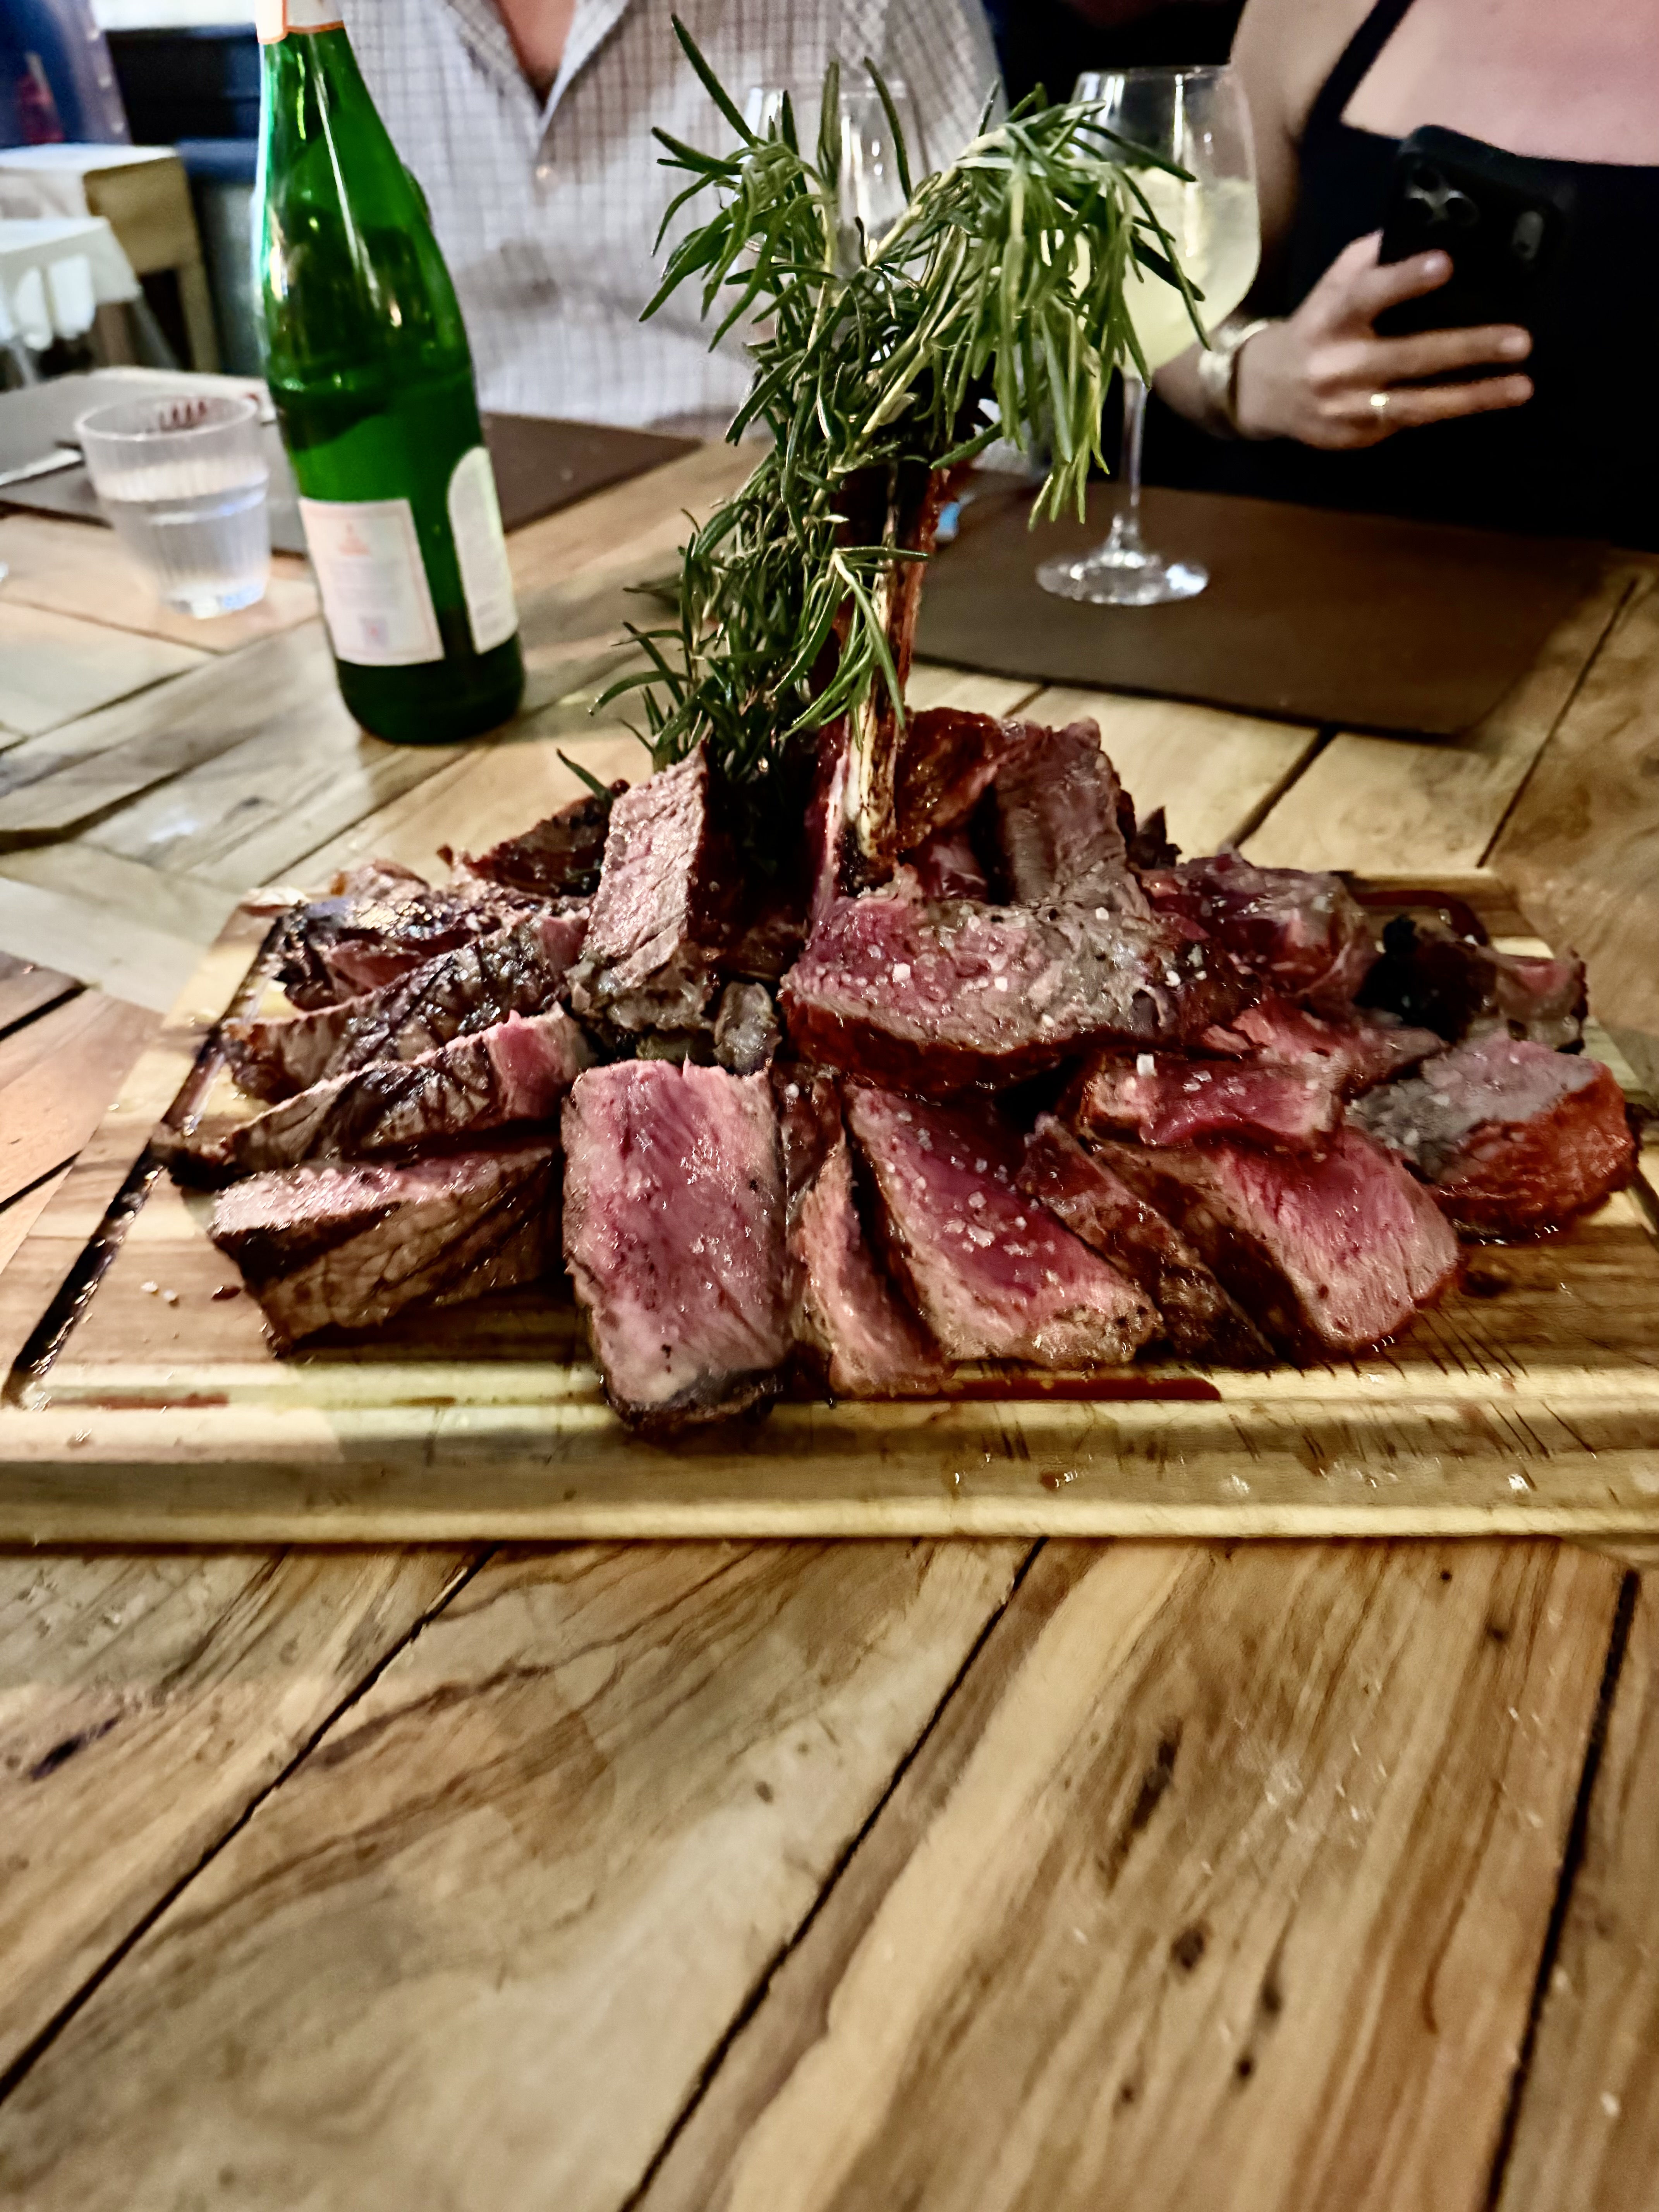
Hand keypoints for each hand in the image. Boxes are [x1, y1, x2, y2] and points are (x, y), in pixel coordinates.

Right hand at [1232, 231, 1533, 447]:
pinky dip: (1453, 409)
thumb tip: (1428, 228)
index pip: (1367, 295)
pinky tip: (1491, 397)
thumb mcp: (1332, 285)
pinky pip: (1412, 421)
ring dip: (1474, 396)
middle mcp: (1339, 366)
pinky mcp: (1359, 437)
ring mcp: (1350, 407)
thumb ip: (1371, 259)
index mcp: (1331, 318)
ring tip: (1521, 386)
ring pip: (1418, 404)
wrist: (1267, 392)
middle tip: (1520, 340)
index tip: (1445, 263)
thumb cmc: (1316, 326)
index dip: (1404, 280)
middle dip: (1466, 348)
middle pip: (1408, 356)